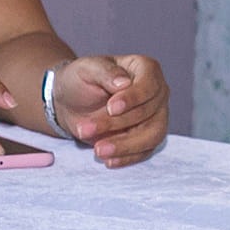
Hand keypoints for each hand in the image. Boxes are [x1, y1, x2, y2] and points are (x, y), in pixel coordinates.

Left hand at [53, 54, 168, 166]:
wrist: (72, 102)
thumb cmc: (80, 80)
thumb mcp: (85, 69)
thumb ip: (105, 72)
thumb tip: (124, 83)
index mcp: (145, 69)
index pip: (149, 85)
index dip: (132, 98)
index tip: (111, 108)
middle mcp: (157, 93)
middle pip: (148, 113)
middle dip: (116, 124)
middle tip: (85, 129)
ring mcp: (156, 116)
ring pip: (152, 135)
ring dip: (125, 145)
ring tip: (98, 150)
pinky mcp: (148, 136)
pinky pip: (146, 151)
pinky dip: (128, 157)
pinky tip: (109, 160)